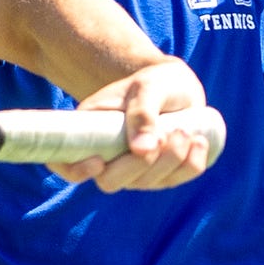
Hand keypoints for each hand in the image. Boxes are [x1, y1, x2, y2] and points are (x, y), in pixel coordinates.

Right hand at [47, 59, 214, 191]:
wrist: (176, 85)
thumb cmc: (154, 81)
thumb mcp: (147, 87)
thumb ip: (142, 113)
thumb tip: (142, 151)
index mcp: (88, 131)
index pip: (65, 163)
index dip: (74, 170)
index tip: (98, 162)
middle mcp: (106, 156)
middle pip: (110, 181)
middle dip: (140, 165)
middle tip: (168, 133)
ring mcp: (133, 169)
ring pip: (146, 183)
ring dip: (171, 161)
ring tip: (186, 130)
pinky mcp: (160, 174)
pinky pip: (174, 181)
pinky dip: (190, 166)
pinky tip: (199, 142)